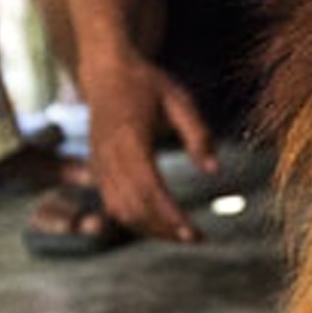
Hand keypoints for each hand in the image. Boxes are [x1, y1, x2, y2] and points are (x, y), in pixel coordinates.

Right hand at [77, 46, 215, 243]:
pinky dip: (135, 220)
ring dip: (150, 229)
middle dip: (164, 229)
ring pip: (121, 211)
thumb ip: (198, 134)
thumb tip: (215, 171)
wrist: (106, 73)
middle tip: (195, 239)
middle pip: (134, 207)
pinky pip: (112, 205)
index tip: (194, 233)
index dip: (170, 216)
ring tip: (180, 235)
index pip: (149, 189)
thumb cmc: (147, 85)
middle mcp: (109, 157)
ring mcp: (99, 165)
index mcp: (130, 140)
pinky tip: (159, 223)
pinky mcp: (97, 169)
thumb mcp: (180, 100)